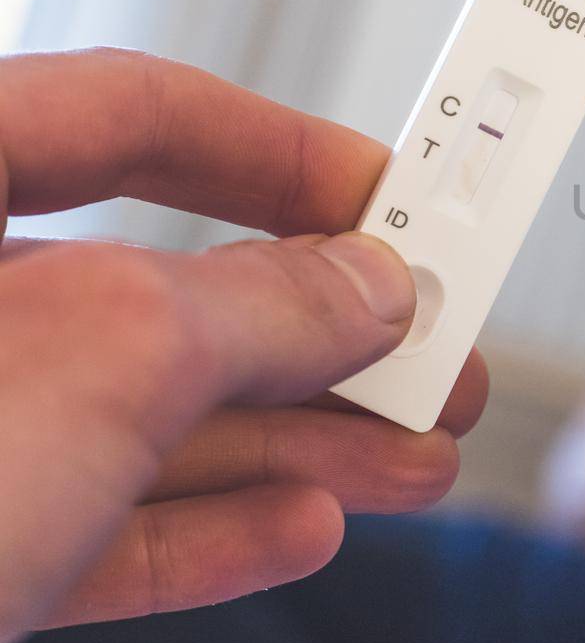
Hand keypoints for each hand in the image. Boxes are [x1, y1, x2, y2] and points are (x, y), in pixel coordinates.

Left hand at [0, 48, 487, 642]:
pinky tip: (302, 525)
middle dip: (323, 335)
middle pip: (160, 287)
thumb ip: (262, 306)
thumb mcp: (111, 349)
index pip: (136, 113)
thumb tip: (372, 287)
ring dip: (297, 443)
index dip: (288, 148)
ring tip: (417, 463)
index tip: (401, 196)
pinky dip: (204, 528)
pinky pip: (87, 520)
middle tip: (438, 358)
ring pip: (136, 417)